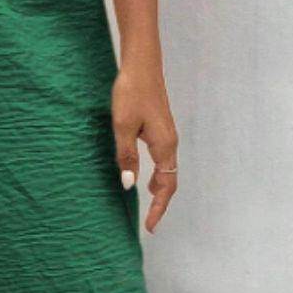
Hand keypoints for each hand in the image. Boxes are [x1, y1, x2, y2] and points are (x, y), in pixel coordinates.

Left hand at [111, 66, 178, 233]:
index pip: (167, 186)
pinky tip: (146, 177)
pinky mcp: (160, 127)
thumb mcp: (122, 127)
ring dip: (159, 189)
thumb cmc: (131, 93)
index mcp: (164, 145)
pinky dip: (157, 174)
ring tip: (148, 205)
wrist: (141, 65)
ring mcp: (167, 135)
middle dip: (161, 202)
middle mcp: (170, 142)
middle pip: (170, 180)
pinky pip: (162, 159)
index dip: (159, 208)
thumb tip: (129, 185)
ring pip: (167, 170)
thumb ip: (126, 156)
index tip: (151, 227)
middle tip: (149, 222)